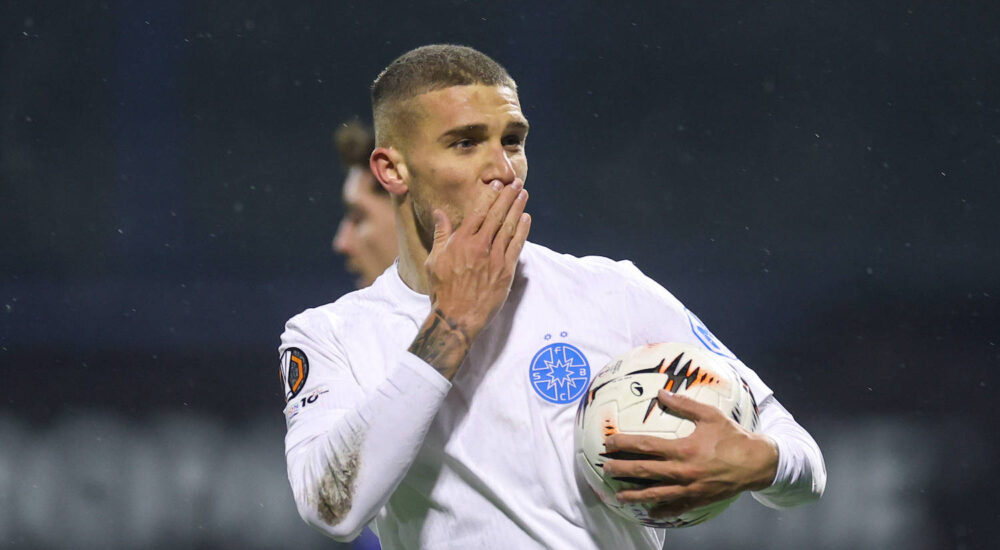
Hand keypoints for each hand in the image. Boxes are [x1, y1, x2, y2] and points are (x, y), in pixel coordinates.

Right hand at [423, 179, 529, 339]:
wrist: (457, 316)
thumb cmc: (442, 289)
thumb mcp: (434, 260)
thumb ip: (441, 234)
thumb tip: (439, 213)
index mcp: (461, 241)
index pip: (478, 211)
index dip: (489, 196)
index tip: (497, 184)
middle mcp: (480, 246)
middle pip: (496, 215)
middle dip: (507, 196)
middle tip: (516, 182)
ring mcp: (495, 258)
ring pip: (509, 227)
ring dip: (517, 208)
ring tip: (523, 194)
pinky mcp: (506, 271)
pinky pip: (517, 245)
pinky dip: (522, 230)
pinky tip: (526, 218)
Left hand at [602, 389, 777, 517]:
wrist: (756, 463)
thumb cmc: (732, 437)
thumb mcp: (709, 415)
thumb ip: (683, 405)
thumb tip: (661, 393)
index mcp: (682, 449)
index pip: (645, 446)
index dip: (624, 444)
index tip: (609, 443)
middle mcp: (682, 471)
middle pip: (644, 472)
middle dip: (622, 471)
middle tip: (605, 469)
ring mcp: (689, 488)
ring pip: (655, 494)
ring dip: (634, 495)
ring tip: (618, 496)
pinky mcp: (698, 500)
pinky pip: (676, 508)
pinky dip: (661, 511)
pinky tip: (649, 512)